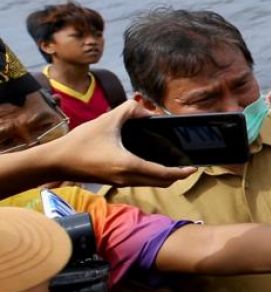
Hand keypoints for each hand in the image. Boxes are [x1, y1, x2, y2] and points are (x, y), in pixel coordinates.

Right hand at [53, 101, 196, 186]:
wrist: (56, 161)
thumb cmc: (80, 142)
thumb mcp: (107, 120)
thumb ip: (129, 110)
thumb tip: (145, 109)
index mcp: (129, 165)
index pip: (163, 173)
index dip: (181, 172)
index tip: (193, 168)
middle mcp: (127, 178)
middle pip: (160, 182)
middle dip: (176, 176)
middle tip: (186, 166)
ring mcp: (120, 182)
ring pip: (150, 183)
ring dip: (163, 176)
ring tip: (173, 164)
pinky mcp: (113, 182)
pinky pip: (139, 181)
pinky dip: (150, 175)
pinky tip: (151, 164)